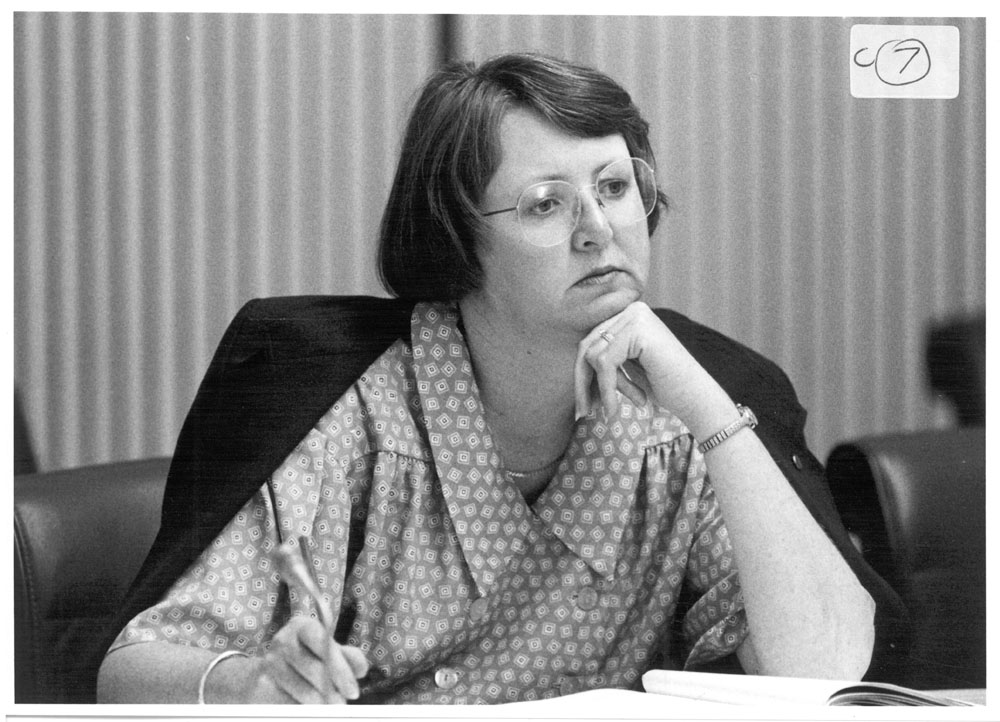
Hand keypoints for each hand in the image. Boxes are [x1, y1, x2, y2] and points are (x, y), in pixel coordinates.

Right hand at [239, 616, 368, 703]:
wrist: (266, 673)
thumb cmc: (307, 659)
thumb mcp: (328, 652)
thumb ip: (348, 657)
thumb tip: (362, 669)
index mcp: (302, 626)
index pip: (323, 642)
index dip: (340, 668)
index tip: (354, 691)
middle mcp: (282, 640)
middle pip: (313, 668)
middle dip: (333, 690)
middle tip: (344, 705)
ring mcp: (268, 662)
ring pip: (301, 689)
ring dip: (320, 703)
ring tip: (330, 708)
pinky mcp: (260, 685)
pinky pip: (286, 702)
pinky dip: (301, 709)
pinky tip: (308, 709)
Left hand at [573, 301, 732, 436]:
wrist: (696, 399)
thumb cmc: (663, 387)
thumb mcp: (625, 369)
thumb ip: (602, 359)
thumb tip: (571, 364)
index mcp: (629, 315)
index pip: (591, 342)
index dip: (582, 375)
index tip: (582, 405)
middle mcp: (632, 309)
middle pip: (587, 346)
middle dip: (583, 382)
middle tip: (582, 413)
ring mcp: (636, 316)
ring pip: (593, 355)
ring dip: (604, 387)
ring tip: (619, 406)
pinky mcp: (639, 329)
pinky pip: (605, 363)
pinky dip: (607, 389)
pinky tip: (618, 408)